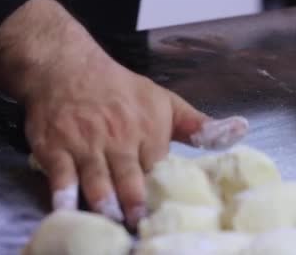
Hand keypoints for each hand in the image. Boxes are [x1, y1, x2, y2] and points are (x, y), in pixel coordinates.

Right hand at [0, 0, 248, 226]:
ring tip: (115, 225)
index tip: (168, 215)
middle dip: (137, 208)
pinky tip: (68, 211)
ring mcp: (85, 144)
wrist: (68, 67)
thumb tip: (239, 130)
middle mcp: (118, 139)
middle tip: (141, 227)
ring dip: (107, 207)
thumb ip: (197, 125)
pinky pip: (61, 177)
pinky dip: (64, 196)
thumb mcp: (164, 101)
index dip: (163, 194)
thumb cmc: (120, 89)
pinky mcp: (56, 148)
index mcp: (148, 130)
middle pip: (130, 181)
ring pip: (98, 183)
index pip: (160, 170)